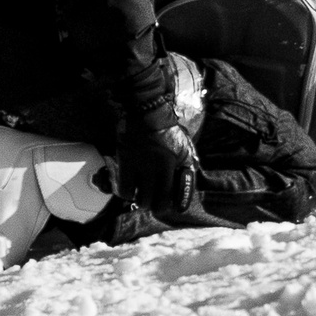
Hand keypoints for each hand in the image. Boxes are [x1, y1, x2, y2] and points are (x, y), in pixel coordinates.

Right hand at [111, 61, 221, 227]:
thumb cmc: (166, 128)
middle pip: (159, 203)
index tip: (175, 206)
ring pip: (141, 199)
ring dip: (142, 201)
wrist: (144, 110)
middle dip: (158, 206)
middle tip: (155, 201)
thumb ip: (188, 162)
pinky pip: (125, 190)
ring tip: (142, 195)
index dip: (178, 203)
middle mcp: (159, 166)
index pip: (177, 193)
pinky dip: (127, 193)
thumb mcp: (184, 144)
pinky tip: (131, 188)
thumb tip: (190, 179)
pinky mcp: (125, 163)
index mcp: (175, 161)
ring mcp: (141, 165)